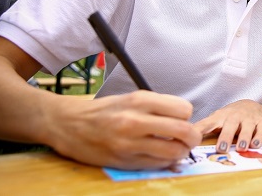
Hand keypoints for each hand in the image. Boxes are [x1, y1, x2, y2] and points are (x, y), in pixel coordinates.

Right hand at [49, 91, 200, 169]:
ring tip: (177, 148)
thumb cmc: (105, 110)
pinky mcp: (124, 161)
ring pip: (174, 152)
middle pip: (184, 131)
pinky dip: (165, 161)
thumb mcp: (132, 97)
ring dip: (181, 152)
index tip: (181, 118)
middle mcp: (135, 121)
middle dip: (193, 136)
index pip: (183, 109)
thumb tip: (185, 119)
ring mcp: (129, 143)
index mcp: (140, 100)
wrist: (69, 124)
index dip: (187, 115)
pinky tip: (160, 156)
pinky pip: (157, 164)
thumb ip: (158, 106)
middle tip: (190, 137)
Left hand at [194, 99, 261, 153]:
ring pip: (247, 128)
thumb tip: (182, 142)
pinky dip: (259, 137)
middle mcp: (234, 117)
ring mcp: (249, 119)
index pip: (207, 123)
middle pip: (229, 125)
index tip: (191, 139)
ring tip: (241, 148)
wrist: (253, 106)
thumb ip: (203, 130)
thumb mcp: (216, 121)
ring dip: (244, 138)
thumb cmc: (230, 118)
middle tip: (221, 149)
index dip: (199, 130)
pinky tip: (256, 145)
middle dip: (225, 137)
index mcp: (219, 117)